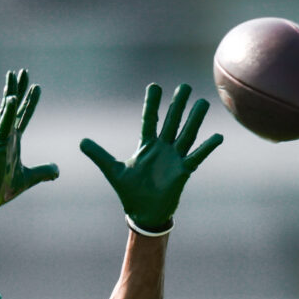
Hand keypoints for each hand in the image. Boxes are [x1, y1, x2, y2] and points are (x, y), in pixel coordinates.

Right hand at [0, 69, 59, 213]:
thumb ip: (43, 173)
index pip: (23, 117)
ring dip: (11, 92)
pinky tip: (12, 97)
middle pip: (14, 107)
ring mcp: (0, 139)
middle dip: (19, 89)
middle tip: (23, 72)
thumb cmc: (2, 189)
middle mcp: (6, 136)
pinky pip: (3, 125)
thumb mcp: (29, 178)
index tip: (36, 88)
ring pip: (6, 110)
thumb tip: (57, 171)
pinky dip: (8, 111)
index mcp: (12, 142)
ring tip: (14, 74)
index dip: (30, 102)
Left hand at [80, 83, 222, 234]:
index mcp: (147, 146)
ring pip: (187, 134)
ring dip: (195, 119)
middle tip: (185, 86)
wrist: (144, 213)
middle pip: (172, 122)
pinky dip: (207, 147)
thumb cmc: (130, 191)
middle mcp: (163, 148)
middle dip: (177, 105)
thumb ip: (99, 155)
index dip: (151, 104)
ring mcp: (174, 158)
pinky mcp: (183, 171)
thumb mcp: (113, 170)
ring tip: (203, 102)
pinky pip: (197, 157)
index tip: (154, 86)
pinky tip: (217, 136)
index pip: (150, 120)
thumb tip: (81, 142)